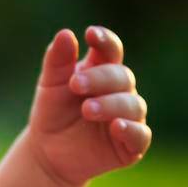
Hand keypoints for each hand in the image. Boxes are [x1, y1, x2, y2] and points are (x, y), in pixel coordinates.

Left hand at [25, 25, 151, 186]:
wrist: (47, 153)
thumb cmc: (52, 113)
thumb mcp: (49, 85)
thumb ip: (57, 61)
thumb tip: (66, 33)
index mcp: (102, 70)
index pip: (111, 50)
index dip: (105, 40)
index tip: (90, 34)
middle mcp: (120, 91)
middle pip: (122, 76)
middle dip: (100, 78)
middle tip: (75, 84)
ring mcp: (129, 117)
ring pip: (133, 105)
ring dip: (111, 104)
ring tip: (87, 109)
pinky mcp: (131, 145)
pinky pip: (140, 135)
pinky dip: (130, 130)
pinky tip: (116, 126)